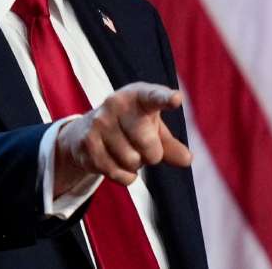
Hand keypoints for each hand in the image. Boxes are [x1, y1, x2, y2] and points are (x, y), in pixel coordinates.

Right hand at [53, 82, 191, 195]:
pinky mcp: (88, 143)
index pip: (153, 97)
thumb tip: (186, 159)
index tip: (176, 99)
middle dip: (152, 154)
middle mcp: (115, 104)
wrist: (85, 131)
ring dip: (135, 165)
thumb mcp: (153, 129)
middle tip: (142, 146)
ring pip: (133, 161)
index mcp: (137, 96)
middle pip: (148, 144)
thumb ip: (171, 144)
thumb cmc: (130, 126)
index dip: (165, 98)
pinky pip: (120, 174)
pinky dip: (125, 176)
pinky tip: (116, 162)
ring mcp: (99, 123)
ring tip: (125, 151)